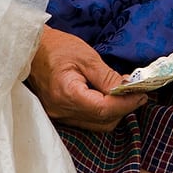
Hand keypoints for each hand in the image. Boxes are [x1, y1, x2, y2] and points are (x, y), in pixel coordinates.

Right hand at [27, 25, 147, 131]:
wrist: (30, 49)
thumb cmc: (57, 47)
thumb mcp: (86, 57)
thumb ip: (108, 77)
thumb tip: (129, 89)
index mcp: (67, 94)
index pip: (104, 109)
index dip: (127, 103)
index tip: (142, 93)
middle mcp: (61, 111)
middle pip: (103, 121)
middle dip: (124, 108)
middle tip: (137, 91)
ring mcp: (58, 116)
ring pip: (97, 125)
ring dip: (114, 112)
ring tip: (124, 93)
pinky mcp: (59, 115)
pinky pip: (87, 121)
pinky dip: (102, 112)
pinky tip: (107, 97)